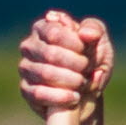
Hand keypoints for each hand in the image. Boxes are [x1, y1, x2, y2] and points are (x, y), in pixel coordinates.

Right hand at [19, 10, 112, 124]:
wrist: (88, 92)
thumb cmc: (92, 60)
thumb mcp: (100, 42)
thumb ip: (95, 30)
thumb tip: (85, 33)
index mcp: (44, 27)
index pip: (55, 33)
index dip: (75, 44)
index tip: (88, 53)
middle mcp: (30, 45)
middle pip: (50, 54)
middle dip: (75, 64)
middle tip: (87, 69)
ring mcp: (25, 68)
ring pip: (45, 74)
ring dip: (71, 80)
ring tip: (83, 83)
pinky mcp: (26, 90)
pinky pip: (39, 93)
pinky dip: (61, 96)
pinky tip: (74, 97)